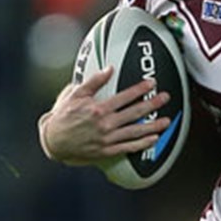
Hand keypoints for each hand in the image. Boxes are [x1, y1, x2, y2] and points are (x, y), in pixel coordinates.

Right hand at [41, 66, 171, 164]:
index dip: (140, 89)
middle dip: (152, 104)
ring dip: (153, 126)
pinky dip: (142, 144)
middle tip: (166, 98)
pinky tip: (154, 139)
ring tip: (167, 121)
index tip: (152, 83)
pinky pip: (128, 147)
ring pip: (135, 132)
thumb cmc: (63, 116)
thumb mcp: (75, 95)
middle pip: (135, 113)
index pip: (125, 97)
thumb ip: (94, 81)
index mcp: (99, 109)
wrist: (54, 141)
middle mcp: (105, 124)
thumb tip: (109, 69)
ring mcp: (107, 139)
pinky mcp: (107, 151)